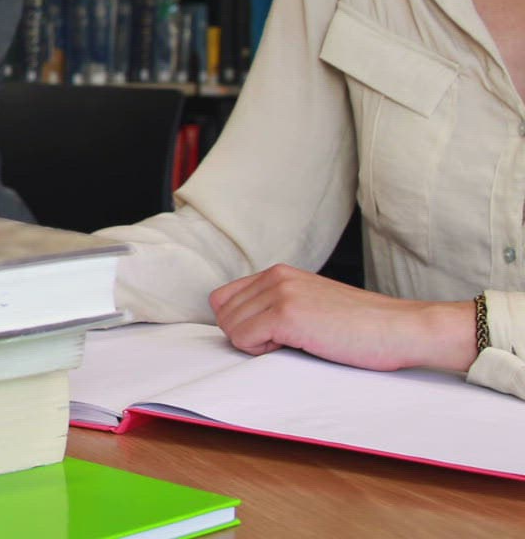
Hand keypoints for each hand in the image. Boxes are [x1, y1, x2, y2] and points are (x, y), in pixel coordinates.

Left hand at [209, 264, 476, 372]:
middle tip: (286, 343)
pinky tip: (298, 346)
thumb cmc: (362, 328)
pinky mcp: (287, 314)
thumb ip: (276, 306)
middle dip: (245, 335)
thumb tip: (238, 327)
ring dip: (255, 344)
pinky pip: (243, 337)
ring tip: (297, 343)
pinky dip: (262, 350)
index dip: (240, 323)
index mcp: (278, 273)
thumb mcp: (311, 305)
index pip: (223, 298)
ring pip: (230, 326)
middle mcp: (275, 277)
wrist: (403, 329)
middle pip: (222, 312)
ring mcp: (281, 293)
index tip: (272, 335)